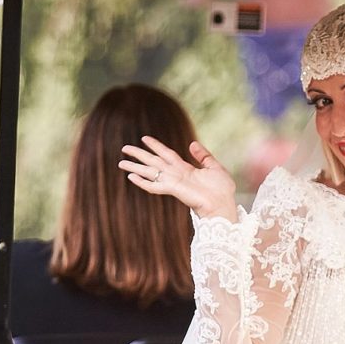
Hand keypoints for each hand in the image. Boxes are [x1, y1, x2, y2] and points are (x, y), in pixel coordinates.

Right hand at [119, 136, 237, 221]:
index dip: (156, 146)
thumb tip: (192, 143)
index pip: (167, 154)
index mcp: (185, 169)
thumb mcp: (214, 167)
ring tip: (121, 163)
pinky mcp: (173, 189)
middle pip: (153, 161)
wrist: (223, 205)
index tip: (144, 138)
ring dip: (135, 167)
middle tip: (124, 148)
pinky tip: (131, 178)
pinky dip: (142, 182)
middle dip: (139, 154)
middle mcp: (176, 174)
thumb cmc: (221, 190)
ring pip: (150, 172)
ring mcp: (173, 182)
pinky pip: (154, 186)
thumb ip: (203, 156)